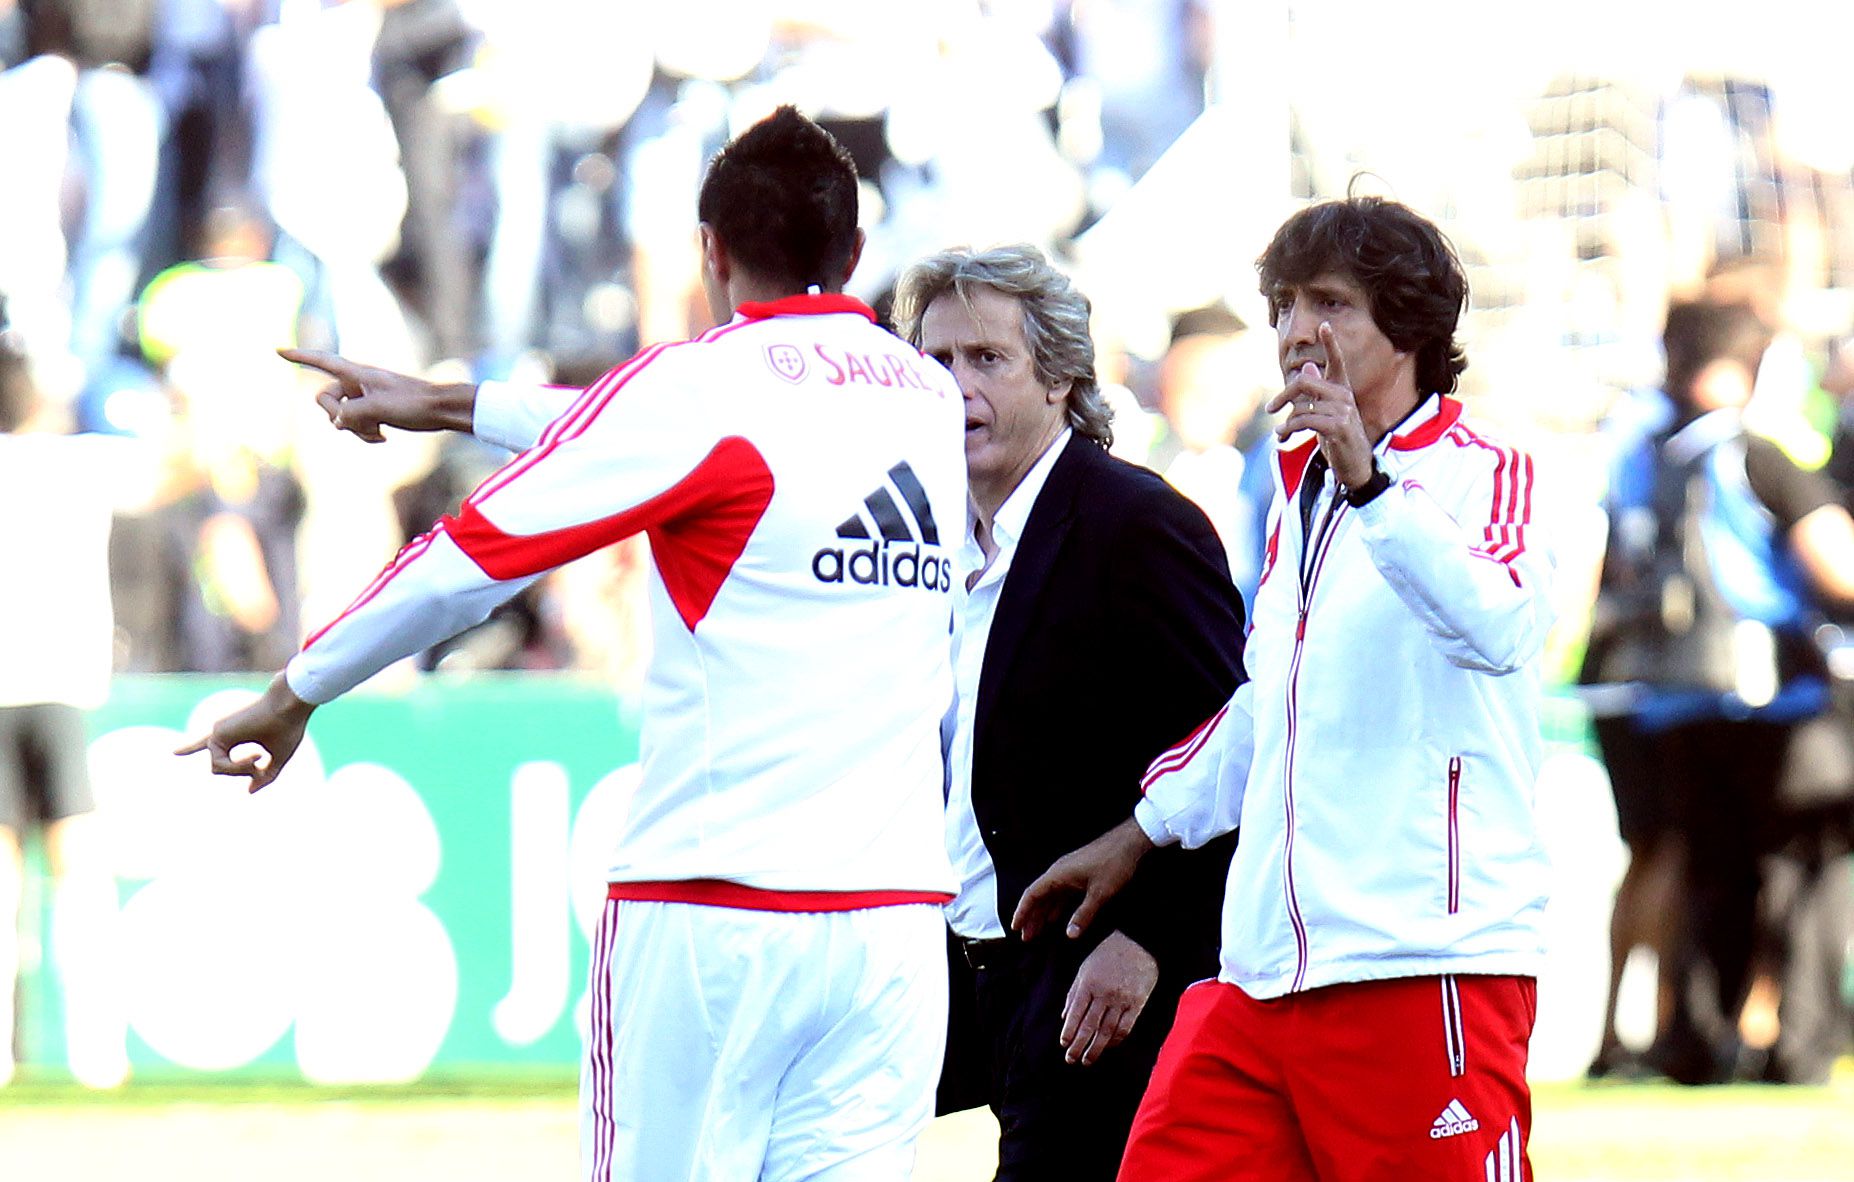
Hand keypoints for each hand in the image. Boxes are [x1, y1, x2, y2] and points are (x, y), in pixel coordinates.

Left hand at [174, 672, 316, 792]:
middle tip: (261, 760)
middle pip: (222, 767)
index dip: (190, 747)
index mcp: (236, 733)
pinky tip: (256, 756)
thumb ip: (265, 775)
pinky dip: (237, 766)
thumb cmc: (287, 728)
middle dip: (241, 770)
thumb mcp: (278, 757)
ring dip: (239, 769)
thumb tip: (249, 791)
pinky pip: (217, 764)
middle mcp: (223, 731)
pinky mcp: (216, 733)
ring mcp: (217, 731)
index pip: (206, 742)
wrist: (290, 706)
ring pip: (217, 768)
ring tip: (259, 758)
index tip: (174, 752)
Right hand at [281, 348, 475, 442]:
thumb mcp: (379, 408)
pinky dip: (365, 433)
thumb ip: (351, 413)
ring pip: (342, 416)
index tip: (278, 350)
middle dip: (337, 416)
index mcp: (357, 374)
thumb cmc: (415, 403)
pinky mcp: (375, 410)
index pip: (322, 361)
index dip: (300, 357)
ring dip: (355, 429)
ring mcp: (366, 397)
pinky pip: (357, 424)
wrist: (442, 410)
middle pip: (326, 399)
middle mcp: (358, 383)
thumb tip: (336, 422)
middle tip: (360, 423)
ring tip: (379, 433)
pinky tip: (384, 438)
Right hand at [1011, 817, 1153, 940]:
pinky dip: (1056, 907)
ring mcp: (1068, 872)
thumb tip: (1070, 934)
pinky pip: (1061, 893)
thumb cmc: (1113, 864)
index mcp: (1058, 874)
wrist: (1129, 842)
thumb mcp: (1099, 893)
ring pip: (1049, 895)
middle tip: (1026, 938)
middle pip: (1038, 896)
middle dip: (1031, 917)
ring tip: (1037, 932)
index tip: (1015, 928)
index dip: (1022, 912)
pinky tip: (1056, 919)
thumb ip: (1083, 915)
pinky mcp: (1078, 874)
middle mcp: (1059, 872)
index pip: (1032, 894)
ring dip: (1042, 913)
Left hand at [1060, 930, 1157, 1065]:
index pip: (1076, 1013)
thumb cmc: (1106, 955)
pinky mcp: (1137, 1004)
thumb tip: (1064, 1018)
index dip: (1069, 1031)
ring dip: (1096, 1048)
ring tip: (1087, 1060)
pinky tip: (1108, 1047)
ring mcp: (1122, 1000)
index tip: (1064, 1044)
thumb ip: (1074, 993)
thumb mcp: (1085, 969)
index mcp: (1088, 984)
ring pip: (1107, 1031)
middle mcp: (1104, 994)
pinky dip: (1116, 1040)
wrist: (1138, 943)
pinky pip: (1125, 1027)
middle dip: (1079, 1046)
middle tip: (1071, 1060)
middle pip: (1090, 1026)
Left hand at [1264, 322, 1373, 488]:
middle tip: (1271, 408)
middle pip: (1304, 381)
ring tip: (1281, 432)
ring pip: (1302, 405)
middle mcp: (1343, 395)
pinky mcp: (1338, 427)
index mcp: (1341, 389)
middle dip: (1284, 394)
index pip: (1337, 361)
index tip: (1325, 325)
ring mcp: (1342, 411)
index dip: (1331, 343)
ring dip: (1287, 421)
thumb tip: (1307, 366)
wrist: (1355, 465)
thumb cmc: (1338, 437)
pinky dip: (1290, 429)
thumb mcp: (1325, 412)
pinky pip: (1305, 420)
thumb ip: (1315, 392)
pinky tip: (1284, 436)